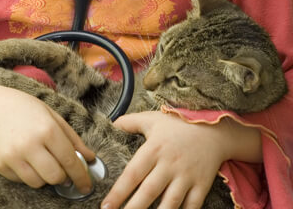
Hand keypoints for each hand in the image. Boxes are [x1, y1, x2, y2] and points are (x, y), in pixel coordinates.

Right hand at [0, 83, 94, 192]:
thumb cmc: (26, 109)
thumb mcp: (53, 116)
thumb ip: (73, 139)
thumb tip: (90, 158)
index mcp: (47, 129)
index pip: (70, 161)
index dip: (81, 176)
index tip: (86, 185)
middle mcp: (29, 144)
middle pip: (55, 177)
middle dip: (64, 177)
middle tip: (64, 171)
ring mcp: (12, 156)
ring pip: (38, 183)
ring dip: (45, 177)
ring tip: (43, 160)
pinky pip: (21, 180)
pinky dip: (28, 174)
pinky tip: (26, 158)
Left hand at [101, 111, 230, 208]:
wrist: (213, 129)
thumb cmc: (178, 124)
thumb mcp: (152, 119)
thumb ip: (130, 122)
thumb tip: (111, 124)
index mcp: (154, 149)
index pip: (132, 173)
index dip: (118, 192)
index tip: (105, 206)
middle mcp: (169, 164)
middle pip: (149, 192)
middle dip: (133, 208)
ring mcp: (186, 176)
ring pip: (170, 203)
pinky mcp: (201, 185)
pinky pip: (192, 206)